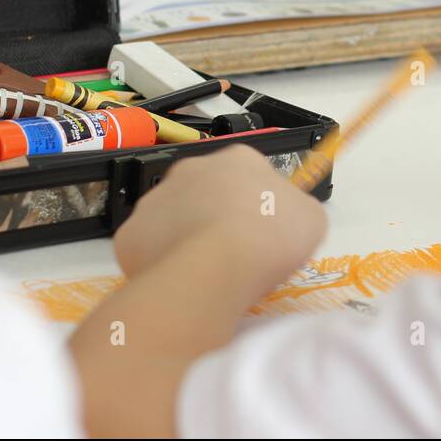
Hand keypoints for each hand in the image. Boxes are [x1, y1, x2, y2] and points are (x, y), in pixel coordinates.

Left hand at [114, 145, 326, 289]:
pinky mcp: (130, 233)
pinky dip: (162, 263)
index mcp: (239, 158)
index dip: (260, 208)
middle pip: (208, 193)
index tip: (266, 236)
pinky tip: (181, 282)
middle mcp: (192, 168)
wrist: (214, 268)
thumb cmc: (270, 238)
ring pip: (175, 219)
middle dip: (220, 218)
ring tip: (209, 273)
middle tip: (238, 255)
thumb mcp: (311, 219)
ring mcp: (155, 198)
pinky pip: (149, 247)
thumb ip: (295, 210)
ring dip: (189, 238)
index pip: (251, 176)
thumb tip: (284, 217)